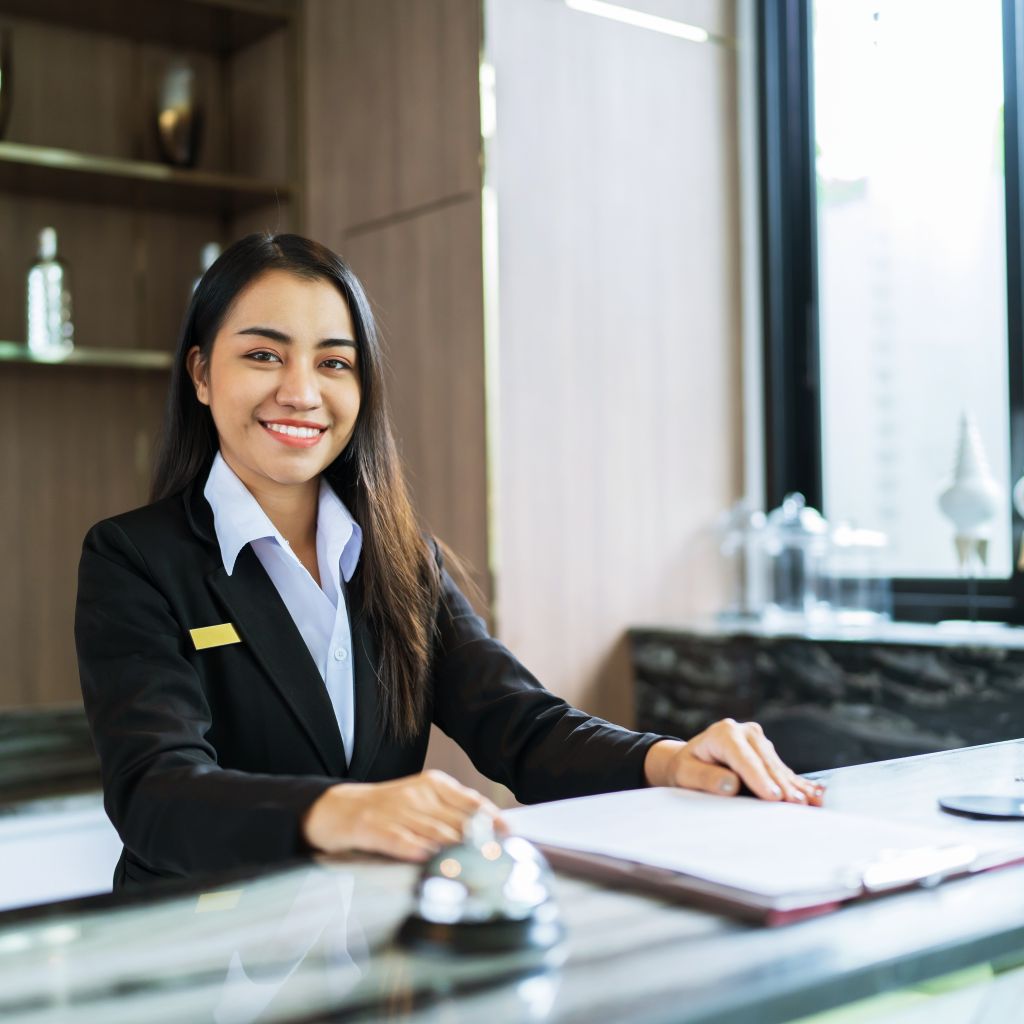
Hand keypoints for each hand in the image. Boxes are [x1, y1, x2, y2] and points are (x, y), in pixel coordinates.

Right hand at [302, 769, 504, 860]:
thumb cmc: (387, 809)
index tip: (511, 838)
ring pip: (434, 833)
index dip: (493, 821)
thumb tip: (492, 833)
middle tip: (500, 863)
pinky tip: (431, 862)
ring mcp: (396, 811)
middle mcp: (418, 794)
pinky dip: (417, 851)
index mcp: (433, 784)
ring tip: (477, 869)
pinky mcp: (374, 828)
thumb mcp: (422, 801)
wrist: (337, 808)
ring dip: (457, 852)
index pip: (471, 802)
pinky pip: (401, 841)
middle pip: (457, 822)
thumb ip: (452, 814)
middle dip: (480, 844)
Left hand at [643, 719, 824, 805]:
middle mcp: (745, 732)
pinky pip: (784, 770)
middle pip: (766, 762)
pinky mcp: (768, 753)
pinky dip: (798, 784)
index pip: (744, 759)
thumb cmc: (686, 768)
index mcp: (723, 733)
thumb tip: (731, 786)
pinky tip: (815, 795)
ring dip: (793, 786)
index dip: (759, 778)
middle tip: (797, 806)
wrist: (691, 760)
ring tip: (811, 804)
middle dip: (781, 785)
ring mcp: (760, 741)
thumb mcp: (686, 773)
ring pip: (778, 767)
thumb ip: (706, 778)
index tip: (772, 797)